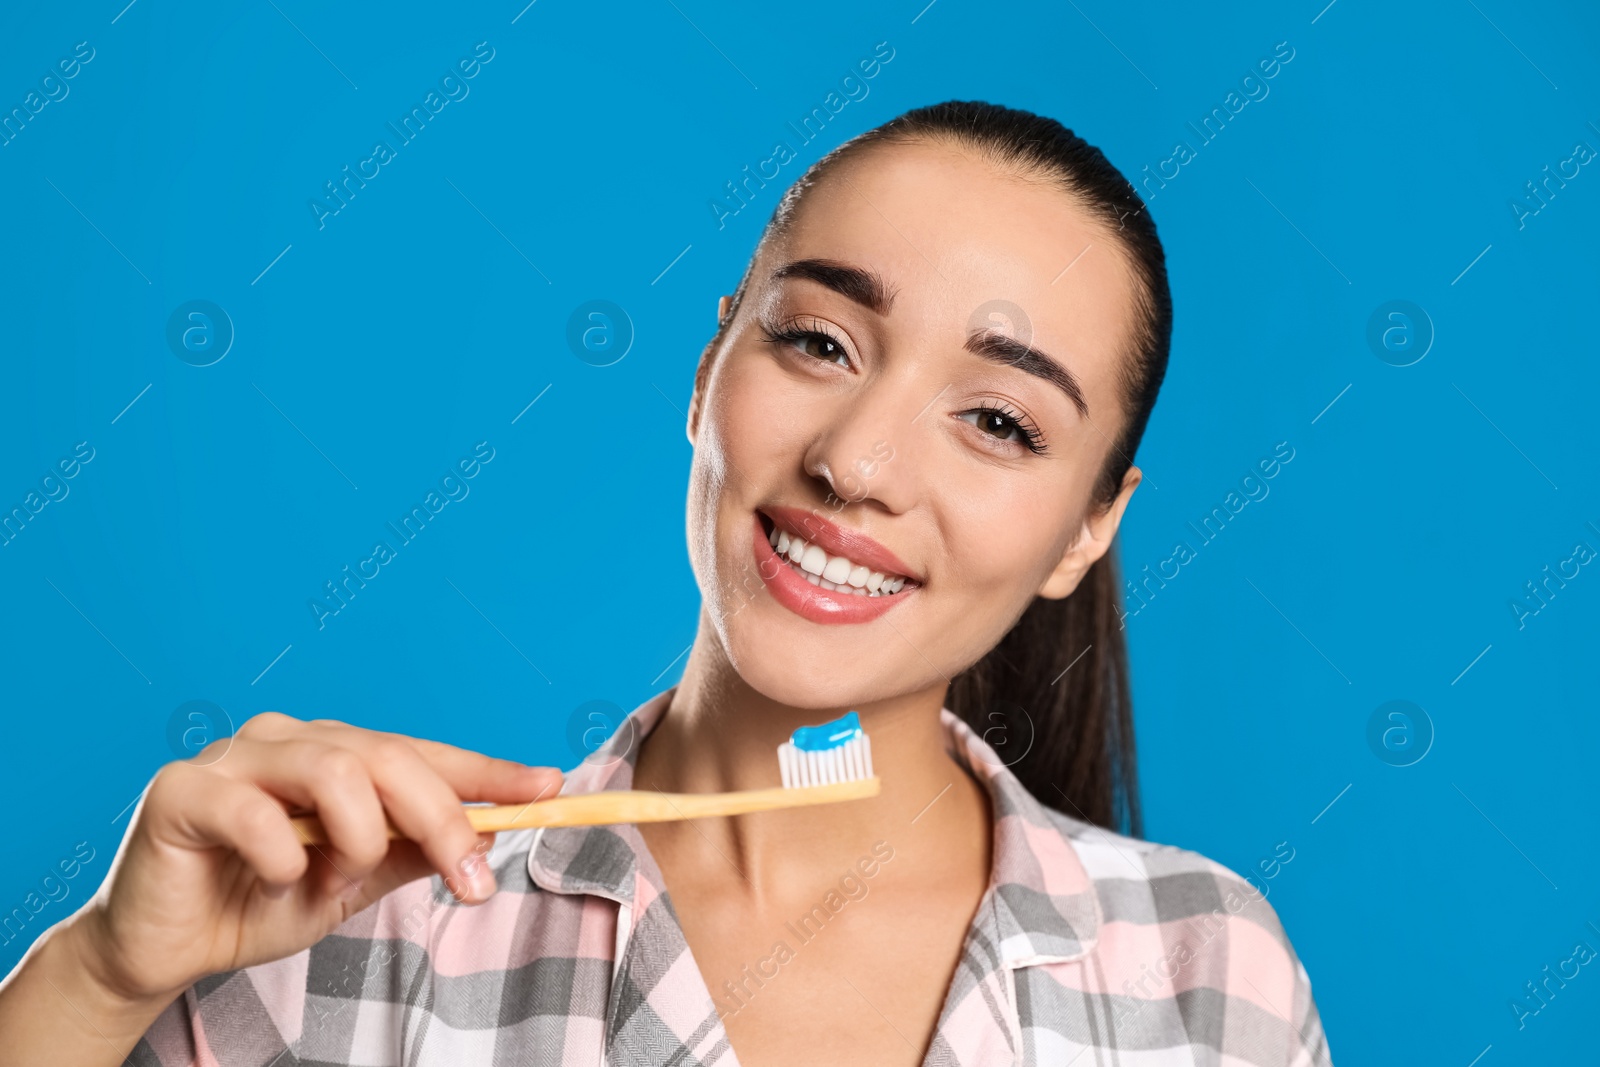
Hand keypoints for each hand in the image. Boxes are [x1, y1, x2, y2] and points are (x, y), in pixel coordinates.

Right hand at [76, 713, 562, 1003]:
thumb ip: (411, 851)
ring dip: (360, 836)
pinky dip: (283, 854)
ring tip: (341, 878)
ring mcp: (236, 757)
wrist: (165, 948)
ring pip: (334, 768)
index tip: (550, 788)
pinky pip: (254, 809)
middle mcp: (291, 740)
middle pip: (388, 756)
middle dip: (444, 819)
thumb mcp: (354, 882)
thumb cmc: (256, 901)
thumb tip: (492, 833)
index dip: (487, 771)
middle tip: (473, 878)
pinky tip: (277, 880)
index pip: (423, 752)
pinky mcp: (182, 790)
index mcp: (335, 754)